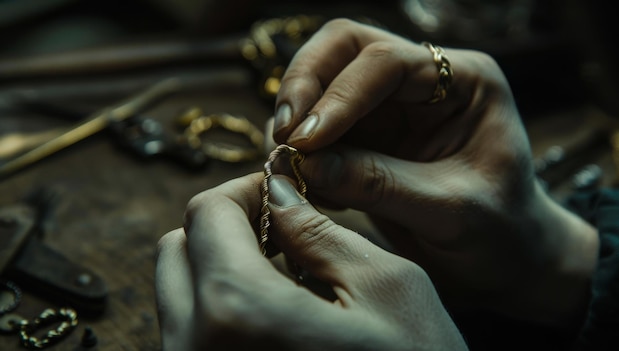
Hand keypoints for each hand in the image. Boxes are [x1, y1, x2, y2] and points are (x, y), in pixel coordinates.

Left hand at [155, 173, 466, 350]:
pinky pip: (189, 334)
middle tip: (277, 230)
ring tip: (282, 278)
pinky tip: (273, 319)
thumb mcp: (388, 290)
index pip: (205, 213)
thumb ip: (321, 233)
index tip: (278, 192)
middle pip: (176, 250)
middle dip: (223, 226)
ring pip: (176, 294)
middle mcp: (193, 349)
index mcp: (239, 312)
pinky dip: (220, 310)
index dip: (243, 189)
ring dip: (219, 268)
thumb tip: (278, 195)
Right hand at [272, 19, 597, 327]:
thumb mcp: (451, 212)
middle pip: (345, 49)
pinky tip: (301, 180)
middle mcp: (423, 81)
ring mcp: (391, 107)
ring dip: (294, 118)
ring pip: (321, 82)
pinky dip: (299, 150)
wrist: (504, 261)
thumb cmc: (500, 233)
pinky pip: (318, 128)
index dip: (339, 96)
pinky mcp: (367, 138)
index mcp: (464, 82)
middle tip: (282, 134)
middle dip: (305, 84)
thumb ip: (381, 184)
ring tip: (284, 162)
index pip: (388, 62)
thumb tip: (307, 165)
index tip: (304, 140)